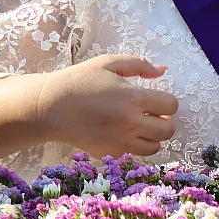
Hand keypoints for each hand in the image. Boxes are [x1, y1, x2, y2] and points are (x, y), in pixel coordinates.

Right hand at [34, 56, 177, 157]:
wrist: (48, 107)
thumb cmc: (77, 81)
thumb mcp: (107, 64)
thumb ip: (139, 64)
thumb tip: (162, 70)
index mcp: (133, 98)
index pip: (171, 106)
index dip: (167, 102)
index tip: (156, 100)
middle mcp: (130, 123)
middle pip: (168, 130)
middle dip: (165, 121)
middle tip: (152, 115)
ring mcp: (120, 141)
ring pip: (155, 147)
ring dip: (153, 136)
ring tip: (140, 126)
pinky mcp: (109, 153)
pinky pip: (134, 155)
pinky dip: (135, 146)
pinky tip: (124, 135)